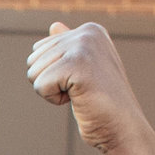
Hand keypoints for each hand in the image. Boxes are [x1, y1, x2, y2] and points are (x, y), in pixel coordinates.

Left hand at [26, 21, 151, 154]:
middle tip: (80, 91)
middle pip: (33, 59)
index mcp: (90, 30)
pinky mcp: (78, 65)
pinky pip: (40, 85)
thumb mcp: (84, 70)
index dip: (53, 74)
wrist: (122, 129)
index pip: (39, 49)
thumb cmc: (101, 104)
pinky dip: (54, 100)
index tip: (80, 82)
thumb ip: (68, 47)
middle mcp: (88, 32)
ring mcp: (84, 46)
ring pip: (34, 72)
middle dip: (49, 82)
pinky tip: (78, 100)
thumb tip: (53, 26)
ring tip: (80, 95)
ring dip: (52, 91)